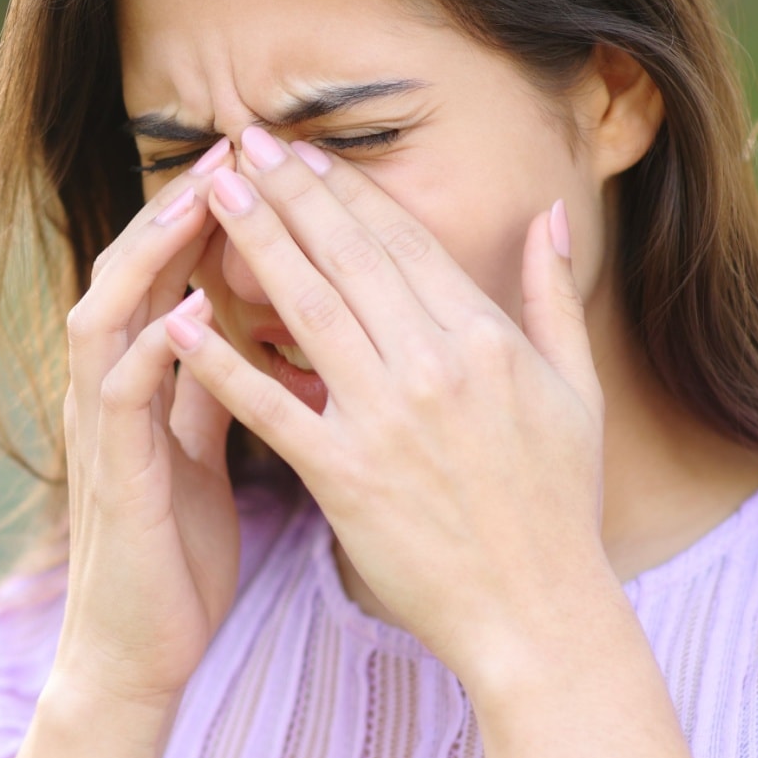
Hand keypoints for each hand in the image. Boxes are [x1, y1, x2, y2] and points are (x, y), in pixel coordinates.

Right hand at [55, 141, 242, 712]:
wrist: (138, 657)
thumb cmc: (178, 558)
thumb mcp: (205, 453)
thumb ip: (216, 386)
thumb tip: (250, 323)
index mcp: (139, 383)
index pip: (166, 273)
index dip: (209, 215)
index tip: (265, 161)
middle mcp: (108, 393)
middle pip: (129, 272)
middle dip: (178, 208)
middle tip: (233, 150)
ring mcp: (102, 432)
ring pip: (108, 315)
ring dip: (152, 258)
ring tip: (200, 204)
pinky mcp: (111, 479)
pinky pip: (120, 398)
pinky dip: (152, 350)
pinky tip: (188, 314)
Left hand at [162, 131, 614, 689]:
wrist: (538, 612)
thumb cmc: (559, 504)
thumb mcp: (575, 389)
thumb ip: (553, 296)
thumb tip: (549, 216)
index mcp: (486, 340)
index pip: (402, 242)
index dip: (346, 190)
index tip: (302, 151)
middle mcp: (435, 368)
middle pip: (347, 259)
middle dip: (289, 194)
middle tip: (239, 145)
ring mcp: (386, 421)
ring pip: (306, 311)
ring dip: (255, 245)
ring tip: (211, 196)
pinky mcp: (345, 477)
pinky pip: (272, 409)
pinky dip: (224, 363)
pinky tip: (182, 318)